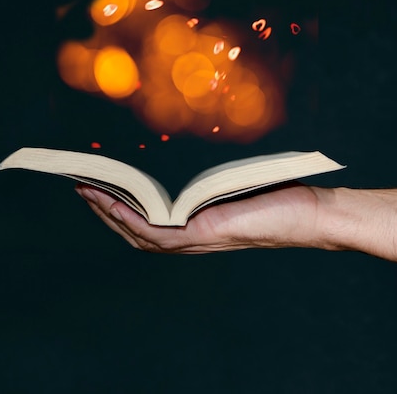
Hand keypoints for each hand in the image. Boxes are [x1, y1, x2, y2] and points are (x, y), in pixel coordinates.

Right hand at [75, 183, 333, 252]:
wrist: (314, 216)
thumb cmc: (284, 198)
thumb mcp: (240, 184)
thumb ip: (215, 180)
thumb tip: (199, 156)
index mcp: (199, 227)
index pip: (151, 224)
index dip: (122, 210)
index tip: (101, 187)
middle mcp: (194, 239)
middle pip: (138, 232)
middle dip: (106, 211)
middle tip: (82, 187)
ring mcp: (198, 239)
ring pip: (141, 234)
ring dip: (111, 214)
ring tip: (88, 191)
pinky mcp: (206, 234)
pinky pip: (160, 233)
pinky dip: (132, 219)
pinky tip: (114, 203)